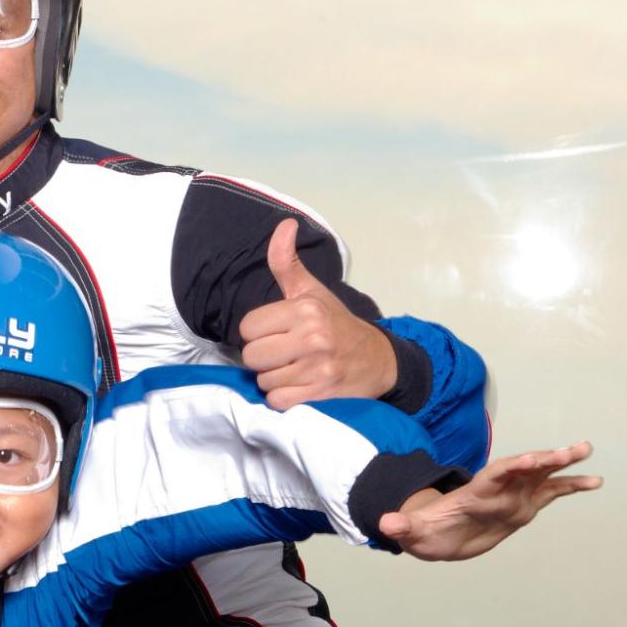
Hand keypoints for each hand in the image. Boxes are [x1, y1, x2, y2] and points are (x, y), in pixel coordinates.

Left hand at [239, 218, 398, 409]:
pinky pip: (278, 402)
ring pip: (264, 381)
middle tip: (284, 354)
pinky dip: (284, 399)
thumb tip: (284, 225)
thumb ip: (287, 263)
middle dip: (264, 358)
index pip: (248, 327)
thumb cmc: (337, 324)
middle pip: (252, 356)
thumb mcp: (312, 291)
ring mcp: (318, 368)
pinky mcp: (321, 395)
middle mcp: (313, 337)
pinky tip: (299, 387)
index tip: (277, 333)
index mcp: (306, 309)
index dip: (258, 333)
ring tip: (294, 370)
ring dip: (274, 380)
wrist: (378, 360)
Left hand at [379, 441, 600, 560]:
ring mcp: (513, 495)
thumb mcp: (411, 532)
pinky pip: (551, 493)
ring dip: (564, 465)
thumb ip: (401, 527)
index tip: (531, 459)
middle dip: (545, 459)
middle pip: (524, 468)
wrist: (436, 535)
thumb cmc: (425, 531)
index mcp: (475, 492)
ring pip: (541, 475)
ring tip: (587, 451)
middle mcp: (498, 489)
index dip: (513, 466)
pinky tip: (595, 481)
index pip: (495, 474)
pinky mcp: (524, 505)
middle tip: (574, 449)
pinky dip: (571, 486)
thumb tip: (384, 524)